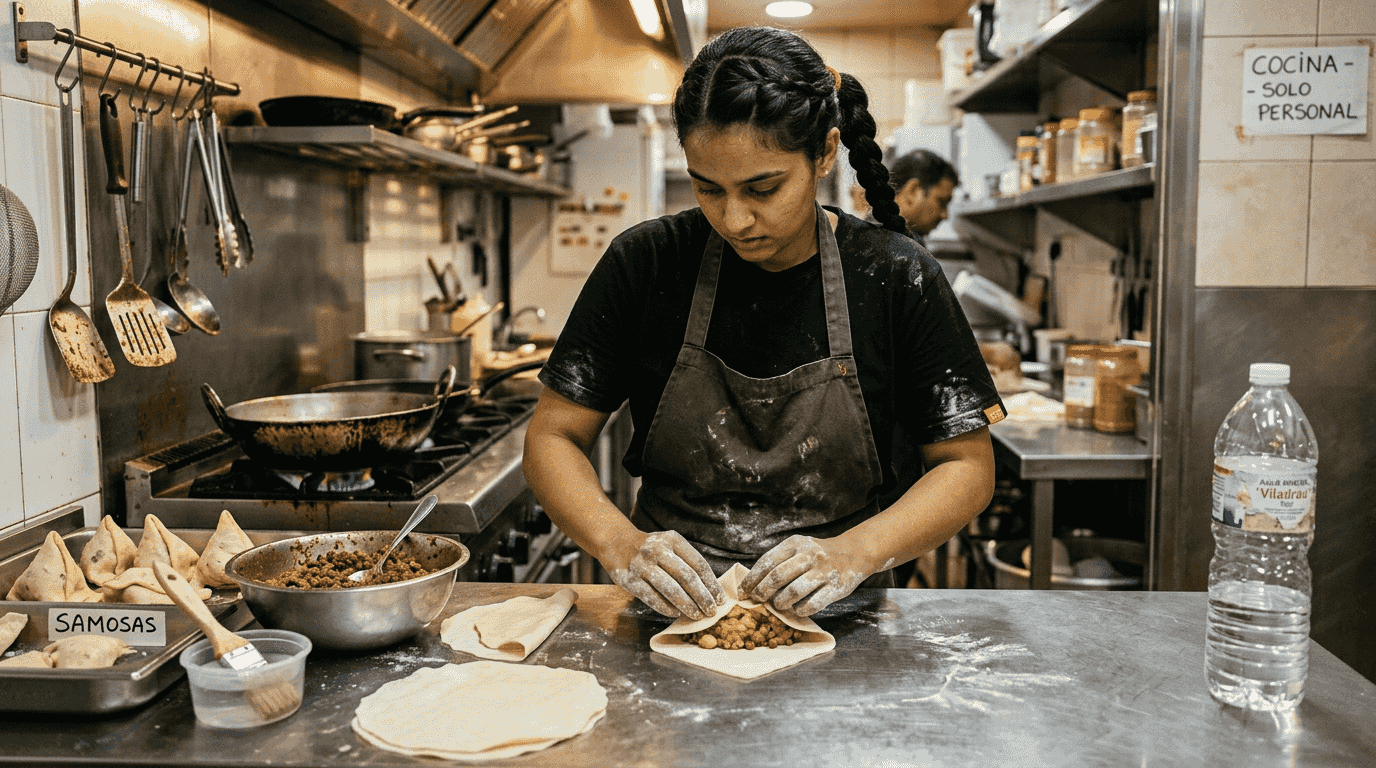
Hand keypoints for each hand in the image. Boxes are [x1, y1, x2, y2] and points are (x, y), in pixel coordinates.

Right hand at [606, 531, 724, 619]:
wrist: (616, 541)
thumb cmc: (650, 548)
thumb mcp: (669, 544)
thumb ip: (685, 561)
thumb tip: (708, 590)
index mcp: (673, 540)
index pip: (698, 564)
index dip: (711, 584)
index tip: (720, 599)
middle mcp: (658, 550)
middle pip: (687, 577)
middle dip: (703, 597)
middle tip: (711, 611)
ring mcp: (643, 565)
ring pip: (671, 589)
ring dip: (687, 605)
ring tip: (697, 616)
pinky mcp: (630, 580)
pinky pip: (652, 597)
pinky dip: (666, 608)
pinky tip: (676, 613)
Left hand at [741, 535, 869, 616]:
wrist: (853, 553)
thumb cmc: (817, 555)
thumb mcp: (798, 548)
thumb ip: (778, 562)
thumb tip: (752, 584)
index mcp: (795, 544)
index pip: (767, 562)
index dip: (752, 579)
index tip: (742, 591)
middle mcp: (809, 556)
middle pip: (777, 577)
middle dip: (762, 592)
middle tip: (757, 600)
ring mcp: (823, 572)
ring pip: (793, 592)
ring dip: (781, 603)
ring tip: (779, 605)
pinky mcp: (835, 588)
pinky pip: (811, 605)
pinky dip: (800, 610)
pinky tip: (797, 609)